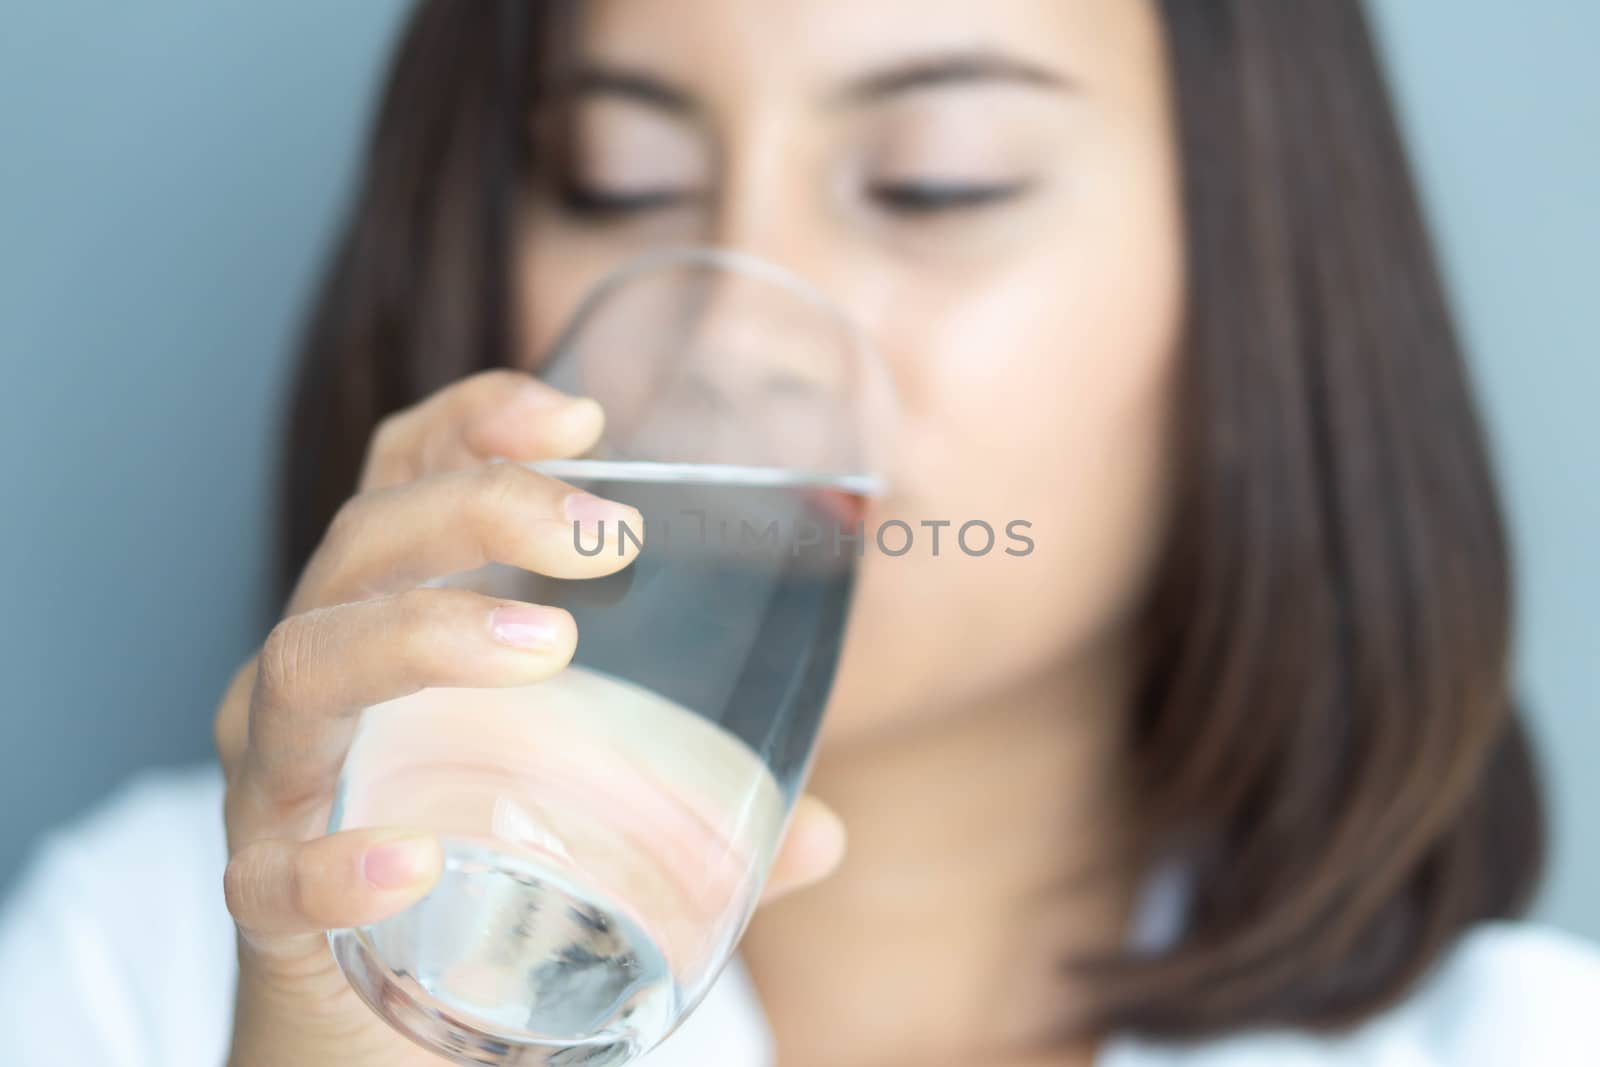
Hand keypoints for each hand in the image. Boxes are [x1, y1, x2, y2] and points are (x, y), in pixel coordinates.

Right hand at [214, 371, 846, 1065]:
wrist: (360, 1038)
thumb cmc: (466, 885)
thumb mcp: (577, 819)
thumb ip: (694, 819)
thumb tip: (824, 831)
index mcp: (386, 627)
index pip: (400, 481)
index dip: (472, 422)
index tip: (580, 413)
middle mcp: (315, 684)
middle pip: (363, 543)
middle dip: (481, 505)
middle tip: (612, 536)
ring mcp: (278, 786)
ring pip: (306, 667)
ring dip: (425, 636)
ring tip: (550, 646)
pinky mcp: (267, 906)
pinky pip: (277, 870)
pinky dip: (339, 860)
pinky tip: (416, 862)